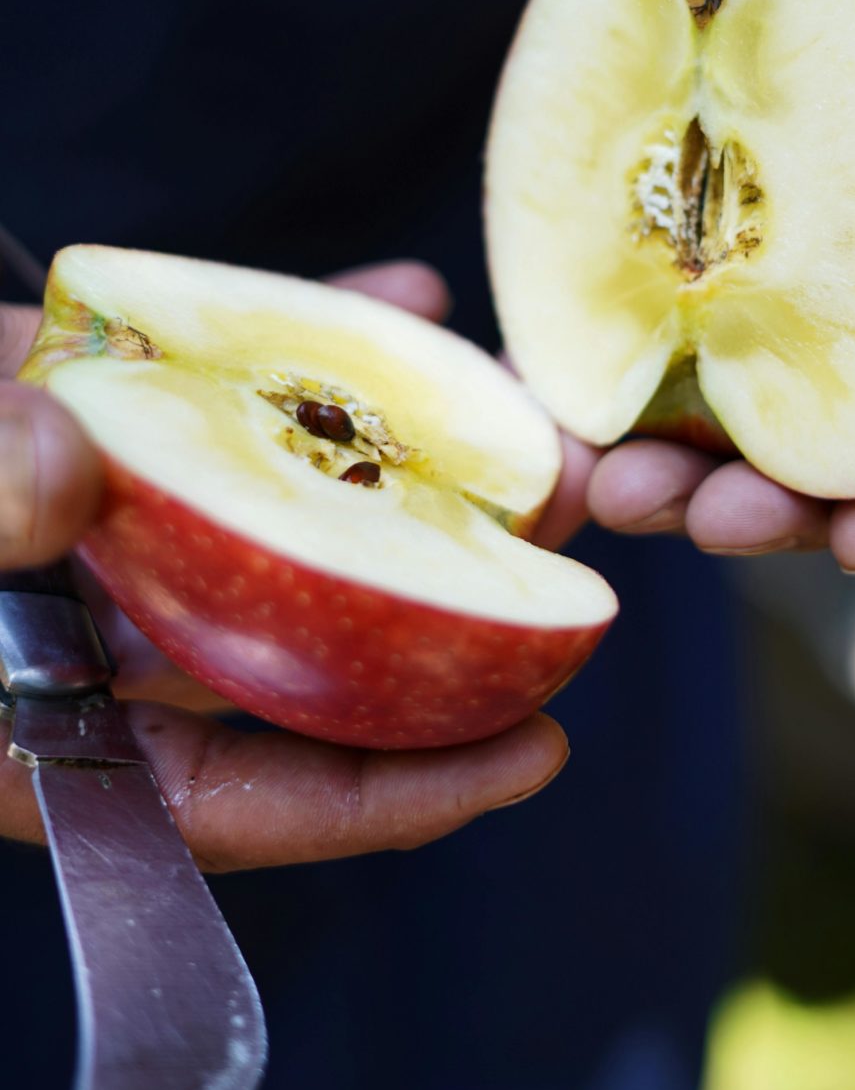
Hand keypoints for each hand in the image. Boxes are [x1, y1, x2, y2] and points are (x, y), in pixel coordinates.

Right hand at [0, 261, 567, 869]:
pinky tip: (408, 295)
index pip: (240, 794)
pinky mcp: (110, 404)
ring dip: (413, 447)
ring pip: (295, 499)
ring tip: (515, 398)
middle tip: (567, 520)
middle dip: (453, 580)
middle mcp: (104, 625)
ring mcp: (116, 510)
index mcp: (47, 724)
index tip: (535, 754)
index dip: (389, 793)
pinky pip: (240, 382)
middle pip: (307, 634)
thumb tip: (73, 464)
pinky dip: (319, 340)